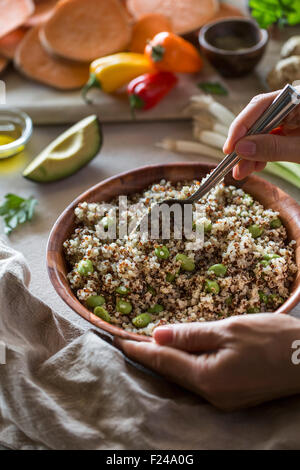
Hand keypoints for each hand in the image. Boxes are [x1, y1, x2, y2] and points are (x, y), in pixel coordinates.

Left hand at [115, 314, 299, 410]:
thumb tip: (157, 334)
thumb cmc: (273, 339)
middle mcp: (212, 395)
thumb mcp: (229, 329)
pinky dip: (186, 364)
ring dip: (167, 360)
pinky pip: (200, 379)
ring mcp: (224, 398)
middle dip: (150, 355)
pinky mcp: (234, 395)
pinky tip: (181, 353)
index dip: (140, 349)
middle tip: (130, 338)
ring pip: (185, 376)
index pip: (163, 361)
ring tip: (150, 343)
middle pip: (172, 372)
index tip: (120, 339)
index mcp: (207, 377)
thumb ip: (191, 334)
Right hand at [223, 86, 299, 179]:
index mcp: (296, 99)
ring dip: (249, 152)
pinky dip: (260, 153)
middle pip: (257, 118)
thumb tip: (241, 149)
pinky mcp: (289, 128)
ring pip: (260, 130)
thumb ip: (272, 148)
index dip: (241, 127)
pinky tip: (254, 166)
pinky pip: (268, 137)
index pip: (260, 105)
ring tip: (242, 171)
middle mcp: (289, 104)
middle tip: (234, 164)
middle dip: (243, 143)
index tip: (230, 148)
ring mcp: (289, 116)